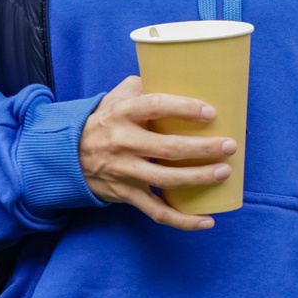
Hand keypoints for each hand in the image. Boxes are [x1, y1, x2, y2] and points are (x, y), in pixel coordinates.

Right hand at [78, 75, 234, 231]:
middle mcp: (123, 143)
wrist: (67, 154)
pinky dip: (183, 220)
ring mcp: (125, 172)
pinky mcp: (127, 194)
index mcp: (123, 113)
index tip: (211, 112)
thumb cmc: (104, 120)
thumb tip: (182, 77)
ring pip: (167, 180)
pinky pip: (157, 212)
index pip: (156, 106)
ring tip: (224, 172)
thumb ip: (145, 85)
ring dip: (199, 178)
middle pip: (168, 148)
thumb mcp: (117, 96)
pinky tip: (207, 220)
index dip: (184, 109)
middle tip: (230, 146)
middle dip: (204, 148)